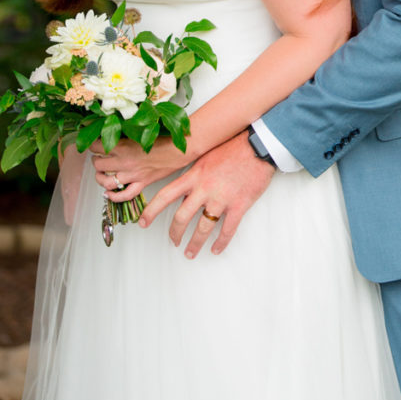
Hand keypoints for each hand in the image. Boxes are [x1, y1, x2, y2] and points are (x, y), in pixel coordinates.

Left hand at [92, 136, 189, 201]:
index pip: (97, 146)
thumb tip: (114, 130)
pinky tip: (109, 194)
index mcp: (124, 145)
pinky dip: (114, 197)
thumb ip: (125, 132)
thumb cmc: (165, 136)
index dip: (92, 145)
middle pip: (98, 165)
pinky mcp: (142, 183)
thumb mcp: (141, 130)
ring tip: (100, 174)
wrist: (181, 147)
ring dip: (100, 178)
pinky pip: (124, 195)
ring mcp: (133, 174)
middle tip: (98, 157)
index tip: (93, 143)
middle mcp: (125, 161)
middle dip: (95, 161)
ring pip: (106, 182)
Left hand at [138, 131, 274, 257]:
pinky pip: (228, 229)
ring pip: (203, 228)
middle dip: (174, 233)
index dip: (151, 211)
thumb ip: (192, 173)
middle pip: (181, 217)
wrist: (257, 146)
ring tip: (191, 252)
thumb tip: (180, 186)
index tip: (142, 222)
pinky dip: (221, 242)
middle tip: (173, 242)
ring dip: (195, 243)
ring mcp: (222, 198)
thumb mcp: (204, 157)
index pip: (165, 196)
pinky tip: (216, 249)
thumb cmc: (231, 147)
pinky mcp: (239, 205)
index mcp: (194, 176)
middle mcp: (204, 189)